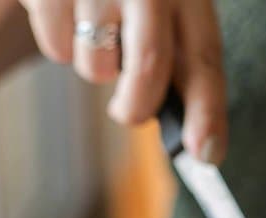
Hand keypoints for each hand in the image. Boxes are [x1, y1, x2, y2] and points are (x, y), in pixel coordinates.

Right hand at [20, 0, 225, 161]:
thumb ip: (181, 64)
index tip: (206, 154)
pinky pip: (57, 48)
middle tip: (129, 114)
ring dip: (97, 69)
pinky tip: (66, 16)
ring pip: (98, 66)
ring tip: (97, 36)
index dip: (208, 111)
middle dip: (138, 106)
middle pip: (149, 66)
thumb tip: (202, 143)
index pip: (204, 57)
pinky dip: (60, 46)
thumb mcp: (165, 10)